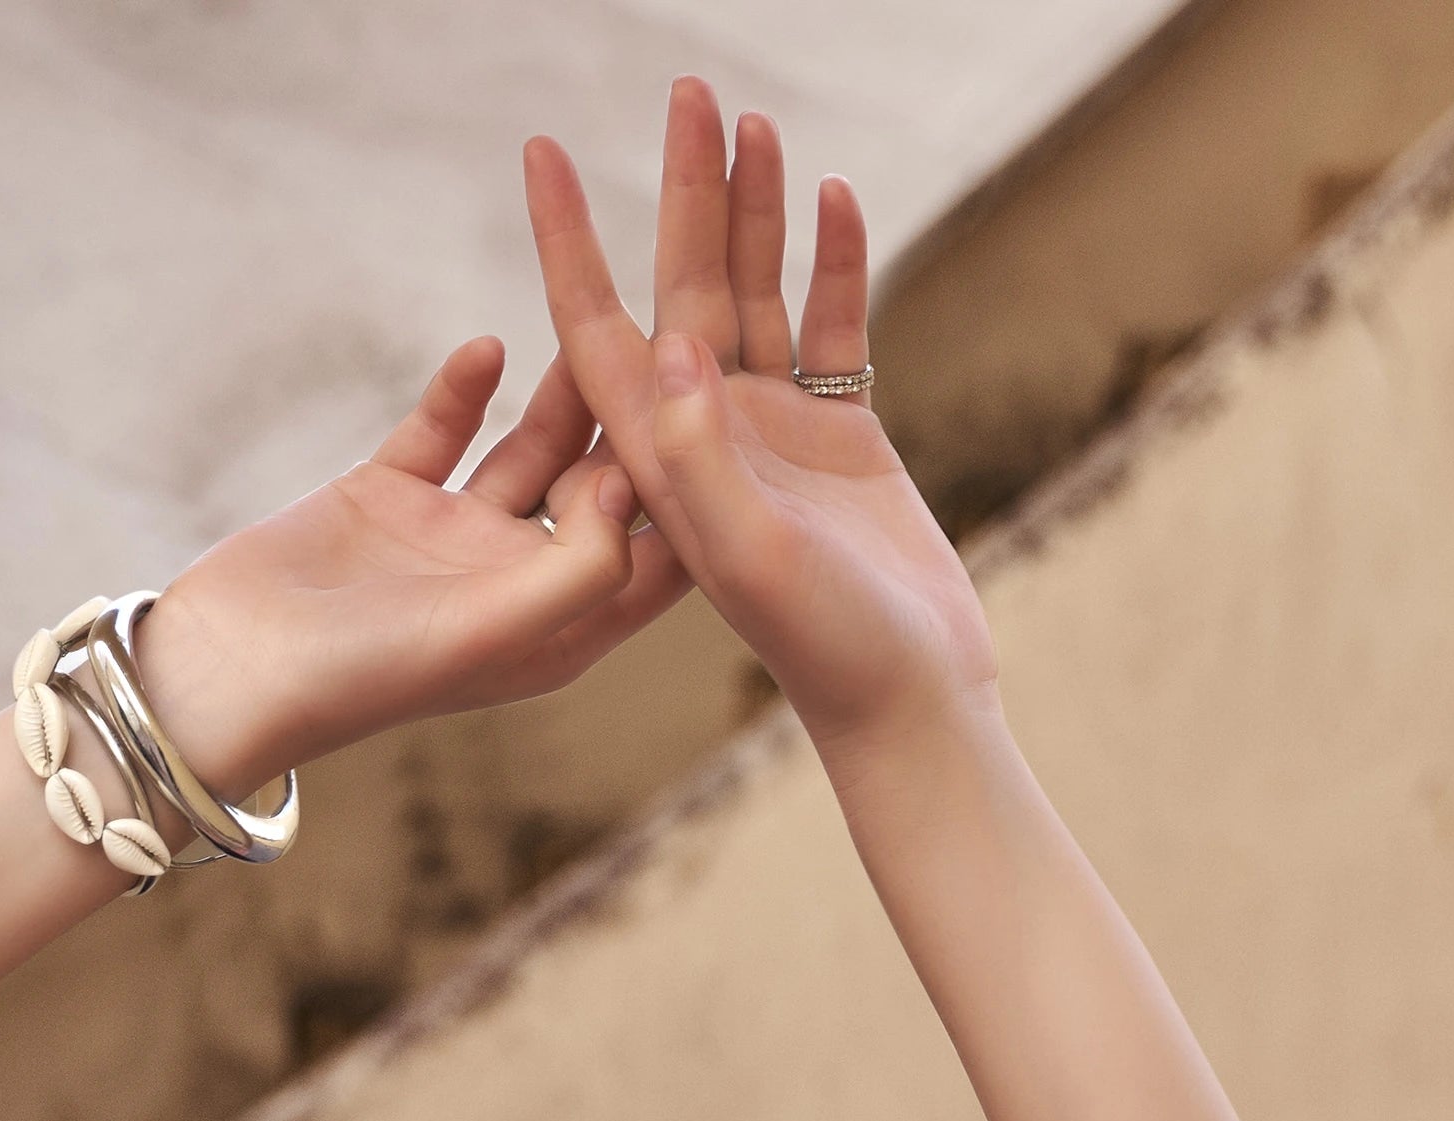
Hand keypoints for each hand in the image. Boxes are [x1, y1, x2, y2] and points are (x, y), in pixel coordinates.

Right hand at [135, 342, 687, 794]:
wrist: (225, 677)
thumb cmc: (361, 678)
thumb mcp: (493, 631)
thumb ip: (579, 566)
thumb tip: (634, 480)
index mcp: (560, 635)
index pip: (659, 558)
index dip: (701, 490)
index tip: (735, 414)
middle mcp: (517, 585)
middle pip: (602, 487)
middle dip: (641, 418)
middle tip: (685, 325)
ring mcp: (453, 539)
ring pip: (533, 444)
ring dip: (565, 385)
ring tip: (601, 311)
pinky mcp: (388, 496)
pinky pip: (445, 426)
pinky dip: (464, 387)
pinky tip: (490, 342)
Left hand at [524, 84, 995, 765]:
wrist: (910, 697)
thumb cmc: (829, 649)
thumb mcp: (754, 557)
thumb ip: (702, 459)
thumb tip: (667, 346)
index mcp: (661, 469)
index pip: (597, 333)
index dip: (569, 244)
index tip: (543, 155)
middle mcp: (706, 442)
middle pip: (680, 291)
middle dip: (683, 190)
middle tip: (686, 90)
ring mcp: (771, 436)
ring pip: (753, 296)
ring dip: (752, 212)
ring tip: (752, 122)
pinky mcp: (837, 437)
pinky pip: (828, 329)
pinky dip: (832, 264)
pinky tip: (831, 195)